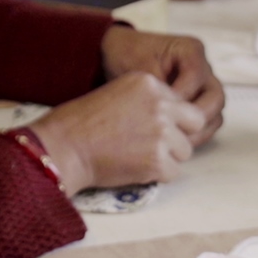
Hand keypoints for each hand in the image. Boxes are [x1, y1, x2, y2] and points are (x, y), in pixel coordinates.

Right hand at [26, 73, 205, 192]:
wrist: (64, 146)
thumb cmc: (82, 122)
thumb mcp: (118, 94)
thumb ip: (148, 101)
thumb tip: (175, 120)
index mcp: (148, 82)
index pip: (181, 102)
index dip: (169, 118)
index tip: (147, 127)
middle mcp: (160, 104)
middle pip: (194, 122)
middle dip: (180, 135)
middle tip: (154, 144)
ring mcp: (161, 132)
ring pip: (186, 150)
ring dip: (167, 157)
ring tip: (137, 155)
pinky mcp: (158, 160)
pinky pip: (174, 172)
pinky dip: (157, 175)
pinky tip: (134, 167)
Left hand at [100, 27, 224, 145]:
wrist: (119, 56)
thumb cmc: (127, 55)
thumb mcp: (138, 65)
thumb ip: (155, 86)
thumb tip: (165, 110)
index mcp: (190, 50)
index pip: (196, 76)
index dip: (181, 96)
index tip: (162, 110)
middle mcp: (203, 68)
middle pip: (216, 97)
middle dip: (197, 118)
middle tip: (175, 130)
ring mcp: (204, 87)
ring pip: (215, 113)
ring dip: (199, 130)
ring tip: (175, 141)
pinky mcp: (199, 103)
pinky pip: (207, 123)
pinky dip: (195, 134)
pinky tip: (176, 142)